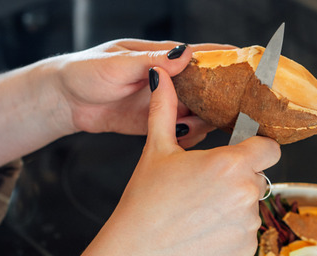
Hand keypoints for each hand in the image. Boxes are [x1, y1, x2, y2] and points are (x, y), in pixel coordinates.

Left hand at [52, 39, 231, 147]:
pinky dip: (191, 136)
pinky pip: (182, 131)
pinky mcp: (155, 125)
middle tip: (248, 106)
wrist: (63, 101)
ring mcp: (163, 104)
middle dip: (227, 94)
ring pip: (198, 111)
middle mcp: (168, 81)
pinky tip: (194, 139)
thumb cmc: (84, 72)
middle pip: (207, 86)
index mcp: (160, 58)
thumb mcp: (117, 65)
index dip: (227, 58)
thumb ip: (151, 62)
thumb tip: (185, 54)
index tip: (252, 62)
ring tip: (226, 127)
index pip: (201, 55)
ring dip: (212, 119)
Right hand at [106, 67, 281, 255]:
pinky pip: (246, 233)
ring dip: (233, 207)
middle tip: (204, 189)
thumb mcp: (156, 151)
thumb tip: (160, 75)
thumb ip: (164, 110)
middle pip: (259, 177)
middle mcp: (246, 192)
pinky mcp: (246, 249)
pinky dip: (231, 233)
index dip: (257, 149)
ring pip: (251, 206)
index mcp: (230, 163)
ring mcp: (248, 223)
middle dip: (239, 180)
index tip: (242, 154)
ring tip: (199, 214)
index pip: (269, 147)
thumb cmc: (144, 203)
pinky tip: (203, 233)